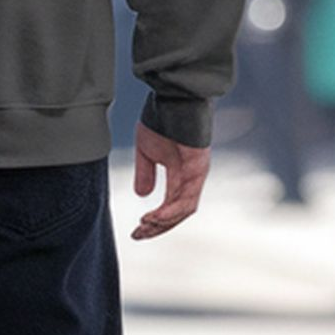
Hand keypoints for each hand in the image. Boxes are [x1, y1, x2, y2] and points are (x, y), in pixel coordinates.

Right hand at [131, 123, 210, 240]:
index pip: (170, 206)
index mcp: (180, 175)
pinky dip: (171, 211)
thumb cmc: (161, 121)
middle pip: (178, 213)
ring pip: (184, 209)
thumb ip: (145, 173)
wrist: (172, 99)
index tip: (136, 231)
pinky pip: (187, 198)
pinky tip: (155, 216)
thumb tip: (142, 195)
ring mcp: (196, 174)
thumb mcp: (146, 152)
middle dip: (158, 227)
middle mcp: (190, 179)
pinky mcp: (198, 169)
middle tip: (138, 235)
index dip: (154, 221)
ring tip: (145, 226)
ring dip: (164, 222)